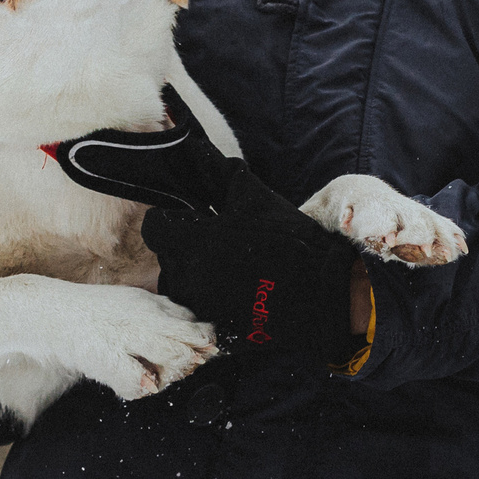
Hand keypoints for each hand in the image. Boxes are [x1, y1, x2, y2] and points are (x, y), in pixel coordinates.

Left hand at [139, 163, 359, 365]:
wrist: (325, 293)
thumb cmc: (290, 241)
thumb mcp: (256, 198)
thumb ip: (221, 172)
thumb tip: (201, 151)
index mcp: (193, 244)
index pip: (153, 228)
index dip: (169, 218)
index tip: (191, 217)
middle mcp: (189, 279)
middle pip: (166, 257)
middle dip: (184, 245)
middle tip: (217, 238)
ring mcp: (202, 308)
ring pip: (180, 284)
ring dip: (194, 272)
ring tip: (227, 265)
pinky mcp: (216, 327)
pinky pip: (200, 308)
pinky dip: (211, 297)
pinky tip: (238, 288)